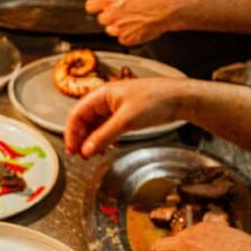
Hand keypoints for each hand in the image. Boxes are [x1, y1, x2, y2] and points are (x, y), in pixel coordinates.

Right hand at [64, 77, 185, 157]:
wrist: (179, 98)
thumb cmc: (155, 101)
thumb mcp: (126, 121)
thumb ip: (103, 136)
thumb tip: (86, 149)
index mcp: (101, 94)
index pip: (76, 114)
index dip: (71, 133)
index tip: (72, 150)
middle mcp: (105, 99)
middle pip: (84, 120)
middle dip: (81, 138)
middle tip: (82, 156)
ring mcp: (115, 107)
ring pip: (96, 125)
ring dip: (93, 140)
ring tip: (94, 155)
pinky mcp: (125, 114)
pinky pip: (108, 126)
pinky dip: (105, 138)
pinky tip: (108, 147)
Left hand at [85, 0, 184, 45]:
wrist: (169, 8)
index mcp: (109, 0)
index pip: (90, 6)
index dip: (95, 6)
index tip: (99, 6)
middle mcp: (111, 15)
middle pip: (101, 19)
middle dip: (109, 15)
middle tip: (122, 11)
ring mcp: (119, 29)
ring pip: (110, 30)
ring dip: (117, 26)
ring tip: (132, 18)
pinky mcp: (127, 39)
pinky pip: (121, 38)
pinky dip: (127, 34)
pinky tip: (136, 26)